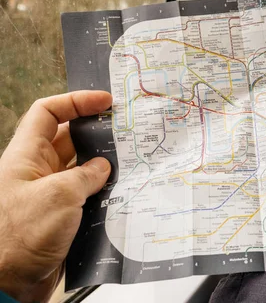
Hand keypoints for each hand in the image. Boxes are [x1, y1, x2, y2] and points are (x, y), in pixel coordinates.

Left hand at [0, 91, 111, 301]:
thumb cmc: (19, 235)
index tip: (104, 101)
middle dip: (97, 133)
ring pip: (81, 168)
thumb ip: (86, 175)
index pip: (48, 113)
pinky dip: (103, 192)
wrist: (6, 284)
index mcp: (26, 156)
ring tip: (132, 162)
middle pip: (69, 139)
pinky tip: (122, 193)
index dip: (76, 101)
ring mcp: (49, 194)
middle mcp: (37, 171)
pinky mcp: (60, 217)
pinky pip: (85, 195)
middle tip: (127, 131)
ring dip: (104, 166)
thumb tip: (103, 167)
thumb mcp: (59, 195)